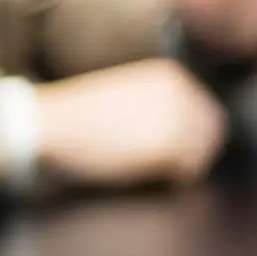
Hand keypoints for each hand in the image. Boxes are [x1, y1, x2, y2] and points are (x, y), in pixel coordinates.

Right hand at [32, 58, 228, 187]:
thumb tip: (185, 138)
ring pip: (202, 151)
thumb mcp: (125, 100)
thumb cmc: (75, 119)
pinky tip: (144, 176)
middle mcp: (183, 90)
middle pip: (211, 131)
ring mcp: (178, 114)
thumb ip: (157, 109)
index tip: (173, 156)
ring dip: (181, 167)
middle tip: (164, 172)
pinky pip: (187, 170)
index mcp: (171, 76)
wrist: (45, 124)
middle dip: (192, 153)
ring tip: (148, 173)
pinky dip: (172, 179)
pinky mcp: (168, 141)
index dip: (192, 139)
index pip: (204, 112)